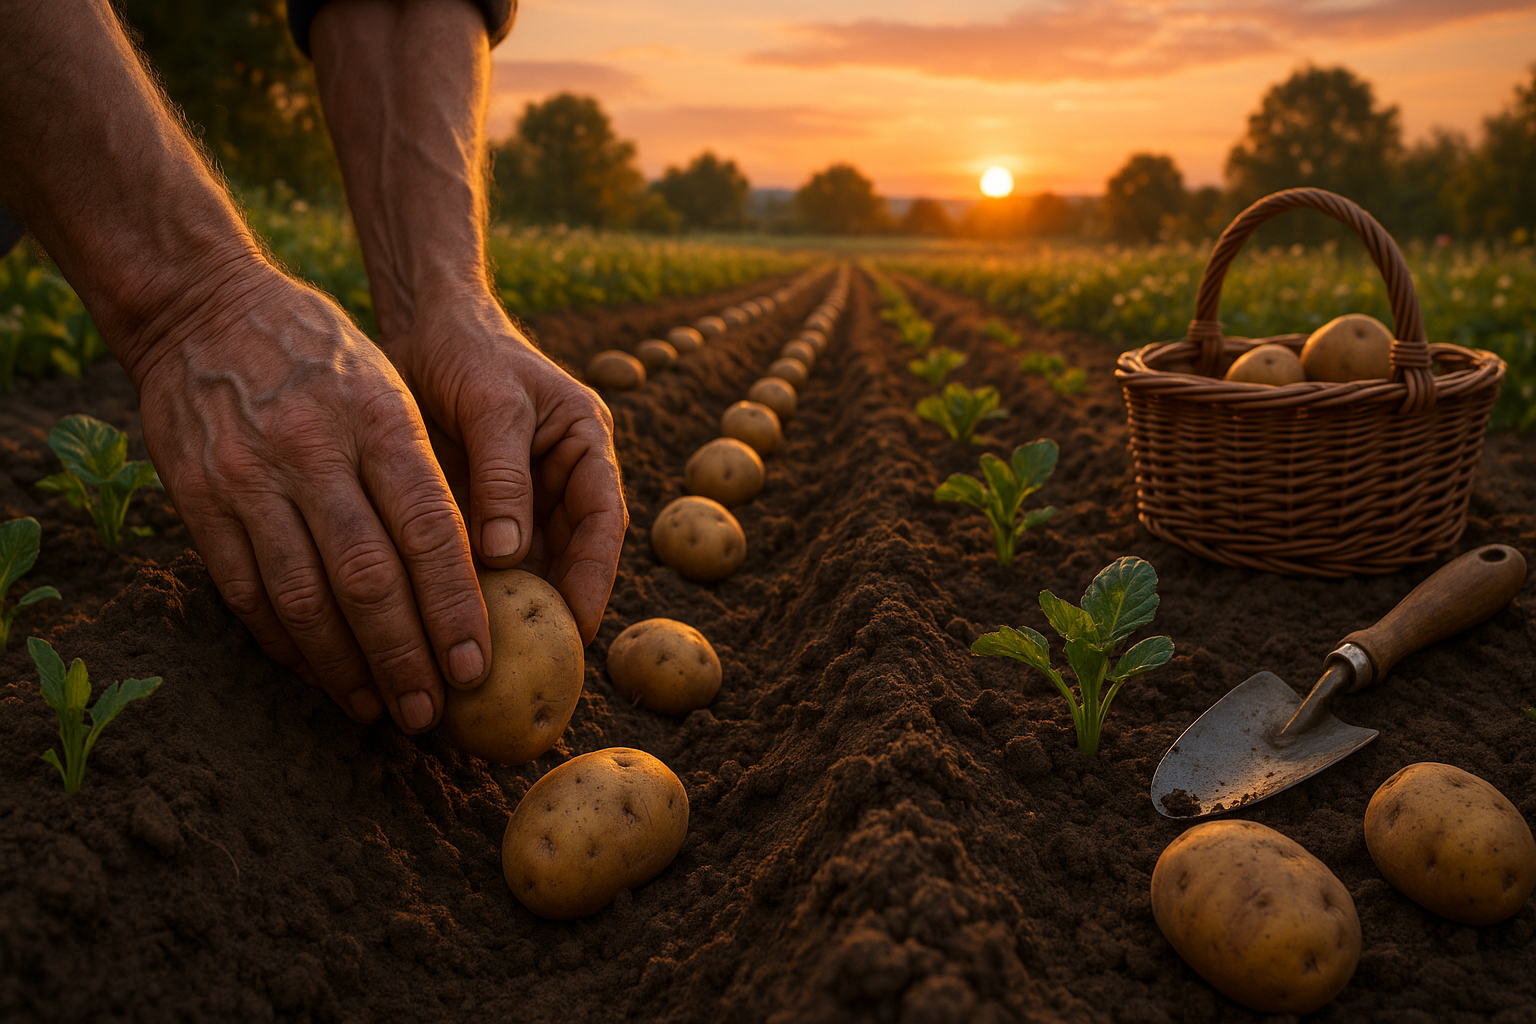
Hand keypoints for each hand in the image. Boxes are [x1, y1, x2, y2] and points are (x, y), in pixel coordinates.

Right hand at [132, 266, 492, 730]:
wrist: (201, 307)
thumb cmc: (320, 353)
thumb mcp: (386, 387)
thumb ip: (421, 472)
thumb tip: (471, 569)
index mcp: (379, 420)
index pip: (429, 530)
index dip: (454, 606)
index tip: (476, 664)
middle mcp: (315, 452)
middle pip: (368, 577)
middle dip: (405, 654)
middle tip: (432, 712)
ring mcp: (250, 478)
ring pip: (304, 597)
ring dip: (345, 665)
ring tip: (379, 707)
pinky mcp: (199, 499)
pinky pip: (246, 590)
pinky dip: (285, 641)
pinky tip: (318, 672)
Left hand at [381, 294, 626, 643]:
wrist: (422, 323)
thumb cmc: (467, 349)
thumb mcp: (491, 402)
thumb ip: (504, 474)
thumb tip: (511, 555)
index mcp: (586, 447)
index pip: (603, 521)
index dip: (595, 577)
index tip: (578, 627)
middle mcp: (561, 477)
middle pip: (570, 555)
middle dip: (556, 608)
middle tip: (536, 663)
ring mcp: (521, 495)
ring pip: (528, 564)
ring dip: (514, 606)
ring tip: (493, 656)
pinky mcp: (481, 506)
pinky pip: (484, 558)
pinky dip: (475, 590)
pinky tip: (455, 624)